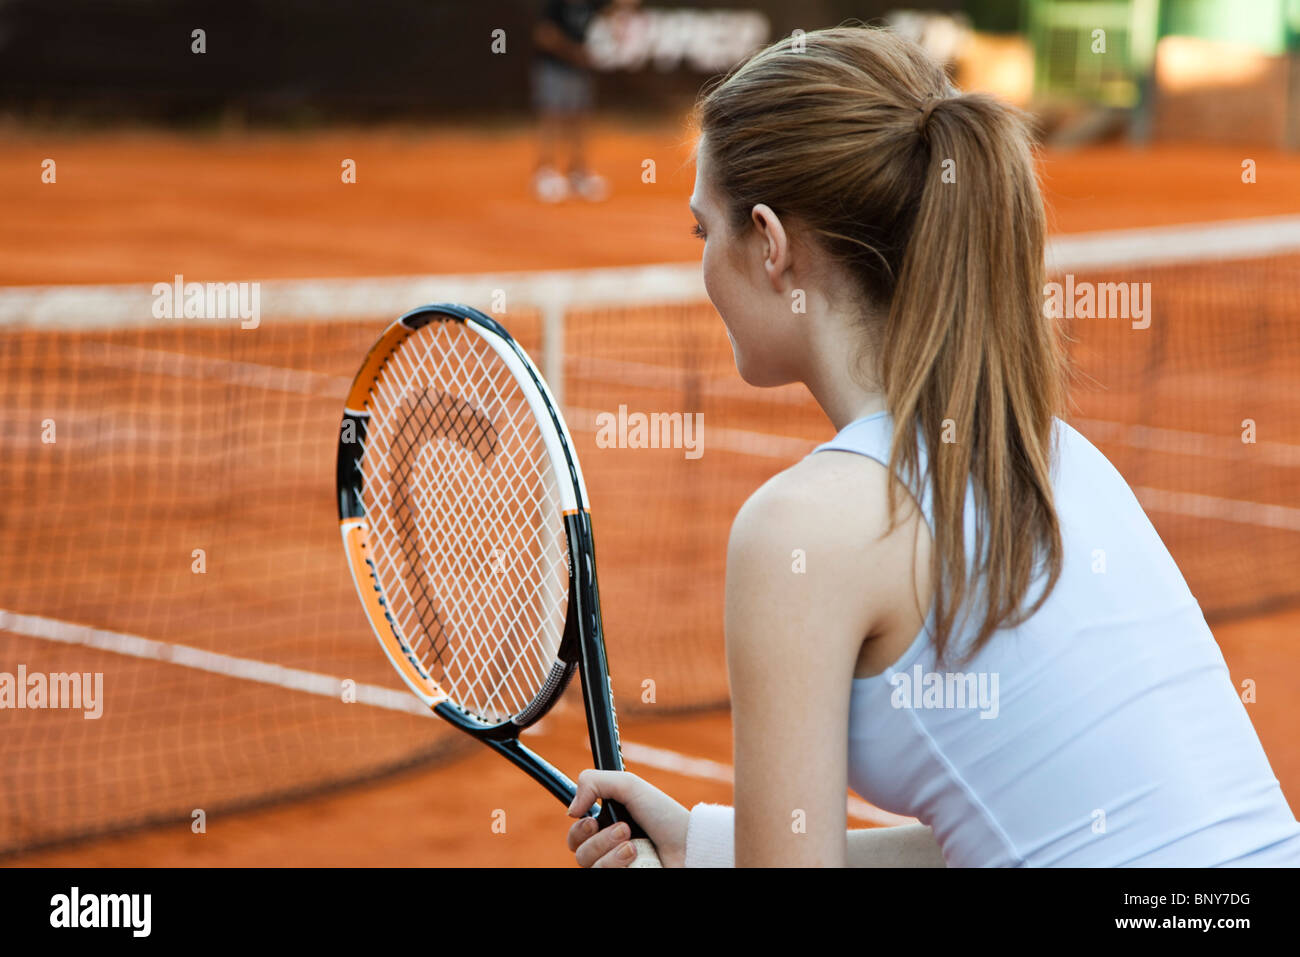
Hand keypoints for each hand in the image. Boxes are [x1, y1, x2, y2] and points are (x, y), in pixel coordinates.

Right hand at [565, 769, 689, 866]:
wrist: (689, 845)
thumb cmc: (664, 816)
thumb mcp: (629, 785)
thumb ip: (593, 782)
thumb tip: (571, 809)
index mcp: (606, 829)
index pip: (575, 838)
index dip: (578, 830)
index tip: (593, 820)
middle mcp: (609, 852)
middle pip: (580, 855)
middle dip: (600, 840)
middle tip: (624, 830)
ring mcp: (618, 869)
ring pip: (592, 869)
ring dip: (613, 856)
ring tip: (635, 847)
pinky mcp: (625, 879)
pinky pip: (606, 878)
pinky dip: (622, 867)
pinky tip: (640, 861)